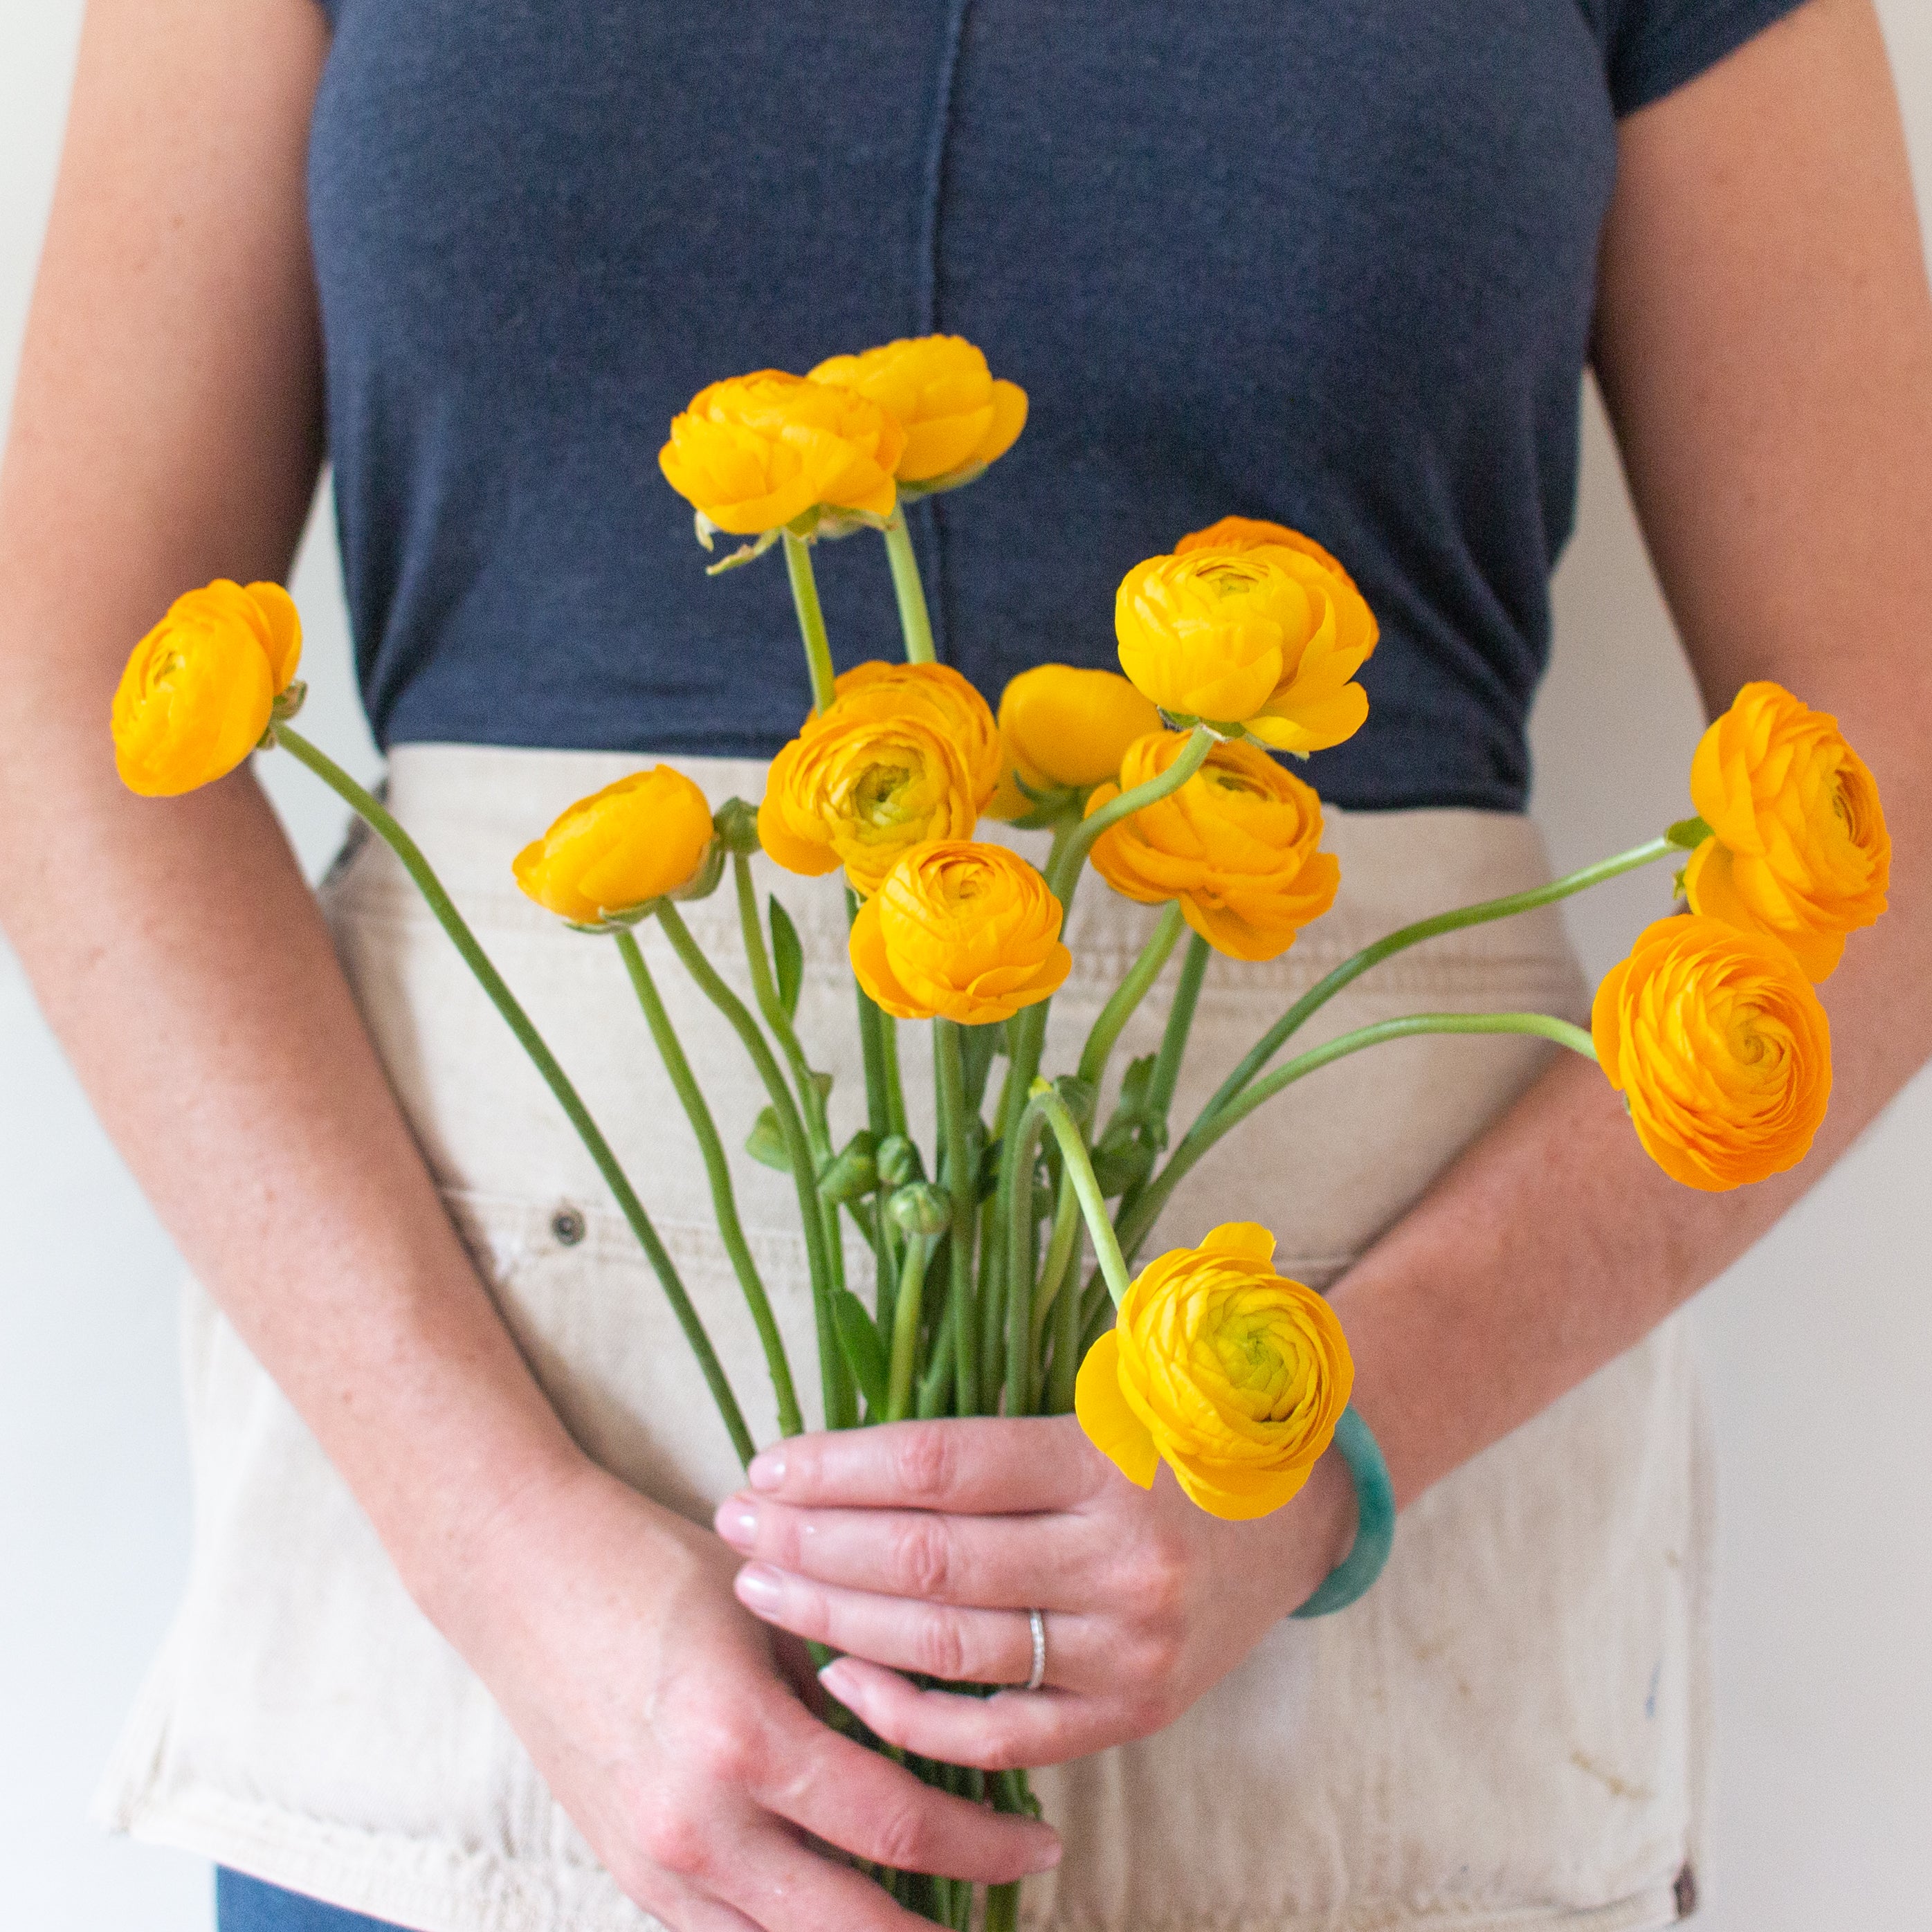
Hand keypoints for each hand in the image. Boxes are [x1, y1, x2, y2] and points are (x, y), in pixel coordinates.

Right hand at [430, 1455, 1061, 1930]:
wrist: (521, 1576)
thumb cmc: (653, 1568)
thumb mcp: (770, 1609)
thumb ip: (850, 1682)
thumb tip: (945, 1735)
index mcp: (742, 1739)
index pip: (894, 1825)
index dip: (982, 1847)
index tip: (1041, 1843)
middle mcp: (696, 1824)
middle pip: (849, 1926)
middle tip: (1013, 1902)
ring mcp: (654, 1865)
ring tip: (939, 1918)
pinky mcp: (630, 1877)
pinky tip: (847, 1912)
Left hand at [712, 1416, 1355, 1771]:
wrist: (1302, 1510)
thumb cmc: (1175, 1437)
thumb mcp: (1103, 1400)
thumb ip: (993, 1431)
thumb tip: (840, 1452)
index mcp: (1108, 1460)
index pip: (941, 1466)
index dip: (839, 1468)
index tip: (765, 1466)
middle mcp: (1121, 1559)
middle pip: (929, 1559)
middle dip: (814, 1543)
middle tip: (737, 1526)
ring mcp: (1129, 1649)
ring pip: (947, 1647)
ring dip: (837, 1618)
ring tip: (762, 1586)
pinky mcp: (1132, 1716)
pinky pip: (995, 1734)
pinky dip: (907, 1713)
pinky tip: (840, 1675)